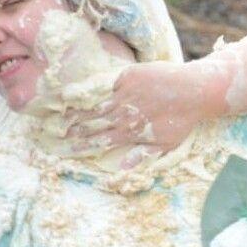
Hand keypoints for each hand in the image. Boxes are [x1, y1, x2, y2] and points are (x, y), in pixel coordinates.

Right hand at [67, 60, 223, 163]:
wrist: (196, 90)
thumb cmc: (182, 119)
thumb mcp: (166, 143)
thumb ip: (143, 155)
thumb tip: (121, 169)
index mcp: (131, 132)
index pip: (100, 141)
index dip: (81, 145)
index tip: (64, 148)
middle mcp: (125, 115)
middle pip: (92, 124)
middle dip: (71, 129)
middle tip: (51, 133)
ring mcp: (125, 95)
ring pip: (95, 105)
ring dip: (74, 111)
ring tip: (56, 116)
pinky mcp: (128, 77)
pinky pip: (104, 86)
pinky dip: (88, 91)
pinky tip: (73, 93)